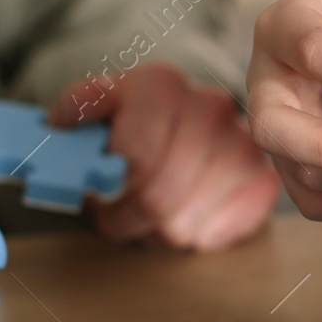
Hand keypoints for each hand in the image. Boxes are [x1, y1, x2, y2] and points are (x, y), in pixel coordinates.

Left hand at [48, 63, 279, 250]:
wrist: (184, 117)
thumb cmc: (131, 121)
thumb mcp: (95, 107)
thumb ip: (75, 110)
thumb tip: (59, 123)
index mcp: (160, 84)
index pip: (136, 159)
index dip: (111, 191)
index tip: (100, 196)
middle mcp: (209, 106)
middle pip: (158, 198)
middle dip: (127, 219)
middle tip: (116, 217)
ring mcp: (242, 143)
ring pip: (183, 225)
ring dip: (156, 233)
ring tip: (149, 216)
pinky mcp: (262, 178)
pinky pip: (219, 233)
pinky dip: (194, 237)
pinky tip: (184, 217)